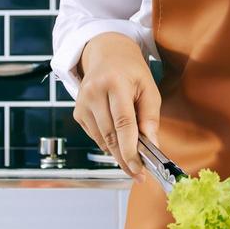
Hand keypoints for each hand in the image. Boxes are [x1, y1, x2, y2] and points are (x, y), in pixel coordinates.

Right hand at [73, 33, 160, 180]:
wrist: (107, 54)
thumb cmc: (131, 72)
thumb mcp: (149, 88)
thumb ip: (150, 117)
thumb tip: (152, 146)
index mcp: (115, 83)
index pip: (123, 122)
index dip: (130, 149)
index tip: (138, 169)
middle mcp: (94, 92)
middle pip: (110, 135)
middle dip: (124, 158)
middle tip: (138, 174)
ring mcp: (82, 102)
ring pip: (101, 139)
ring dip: (117, 152)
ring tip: (132, 156)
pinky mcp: (77, 112)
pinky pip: (95, 136)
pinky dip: (108, 142)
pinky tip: (118, 136)